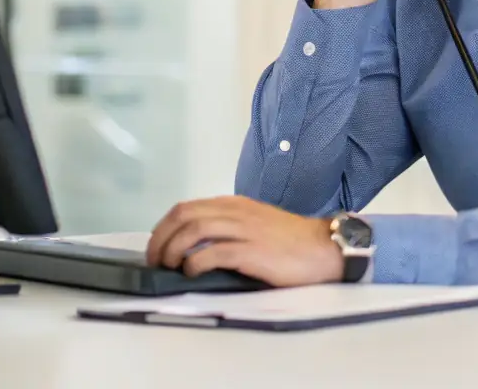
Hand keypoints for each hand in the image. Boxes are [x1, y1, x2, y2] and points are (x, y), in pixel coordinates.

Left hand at [146, 196, 343, 286]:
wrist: (322, 247)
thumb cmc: (290, 240)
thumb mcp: (255, 223)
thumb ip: (229, 226)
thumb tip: (196, 245)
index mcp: (234, 204)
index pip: (186, 207)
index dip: (163, 227)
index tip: (157, 247)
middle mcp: (235, 212)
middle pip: (183, 215)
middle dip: (161, 238)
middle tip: (155, 260)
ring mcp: (243, 230)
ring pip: (193, 231)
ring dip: (172, 250)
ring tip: (169, 268)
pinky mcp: (251, 251)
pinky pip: (212, 253)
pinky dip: (194, 263)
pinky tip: (192, 273)